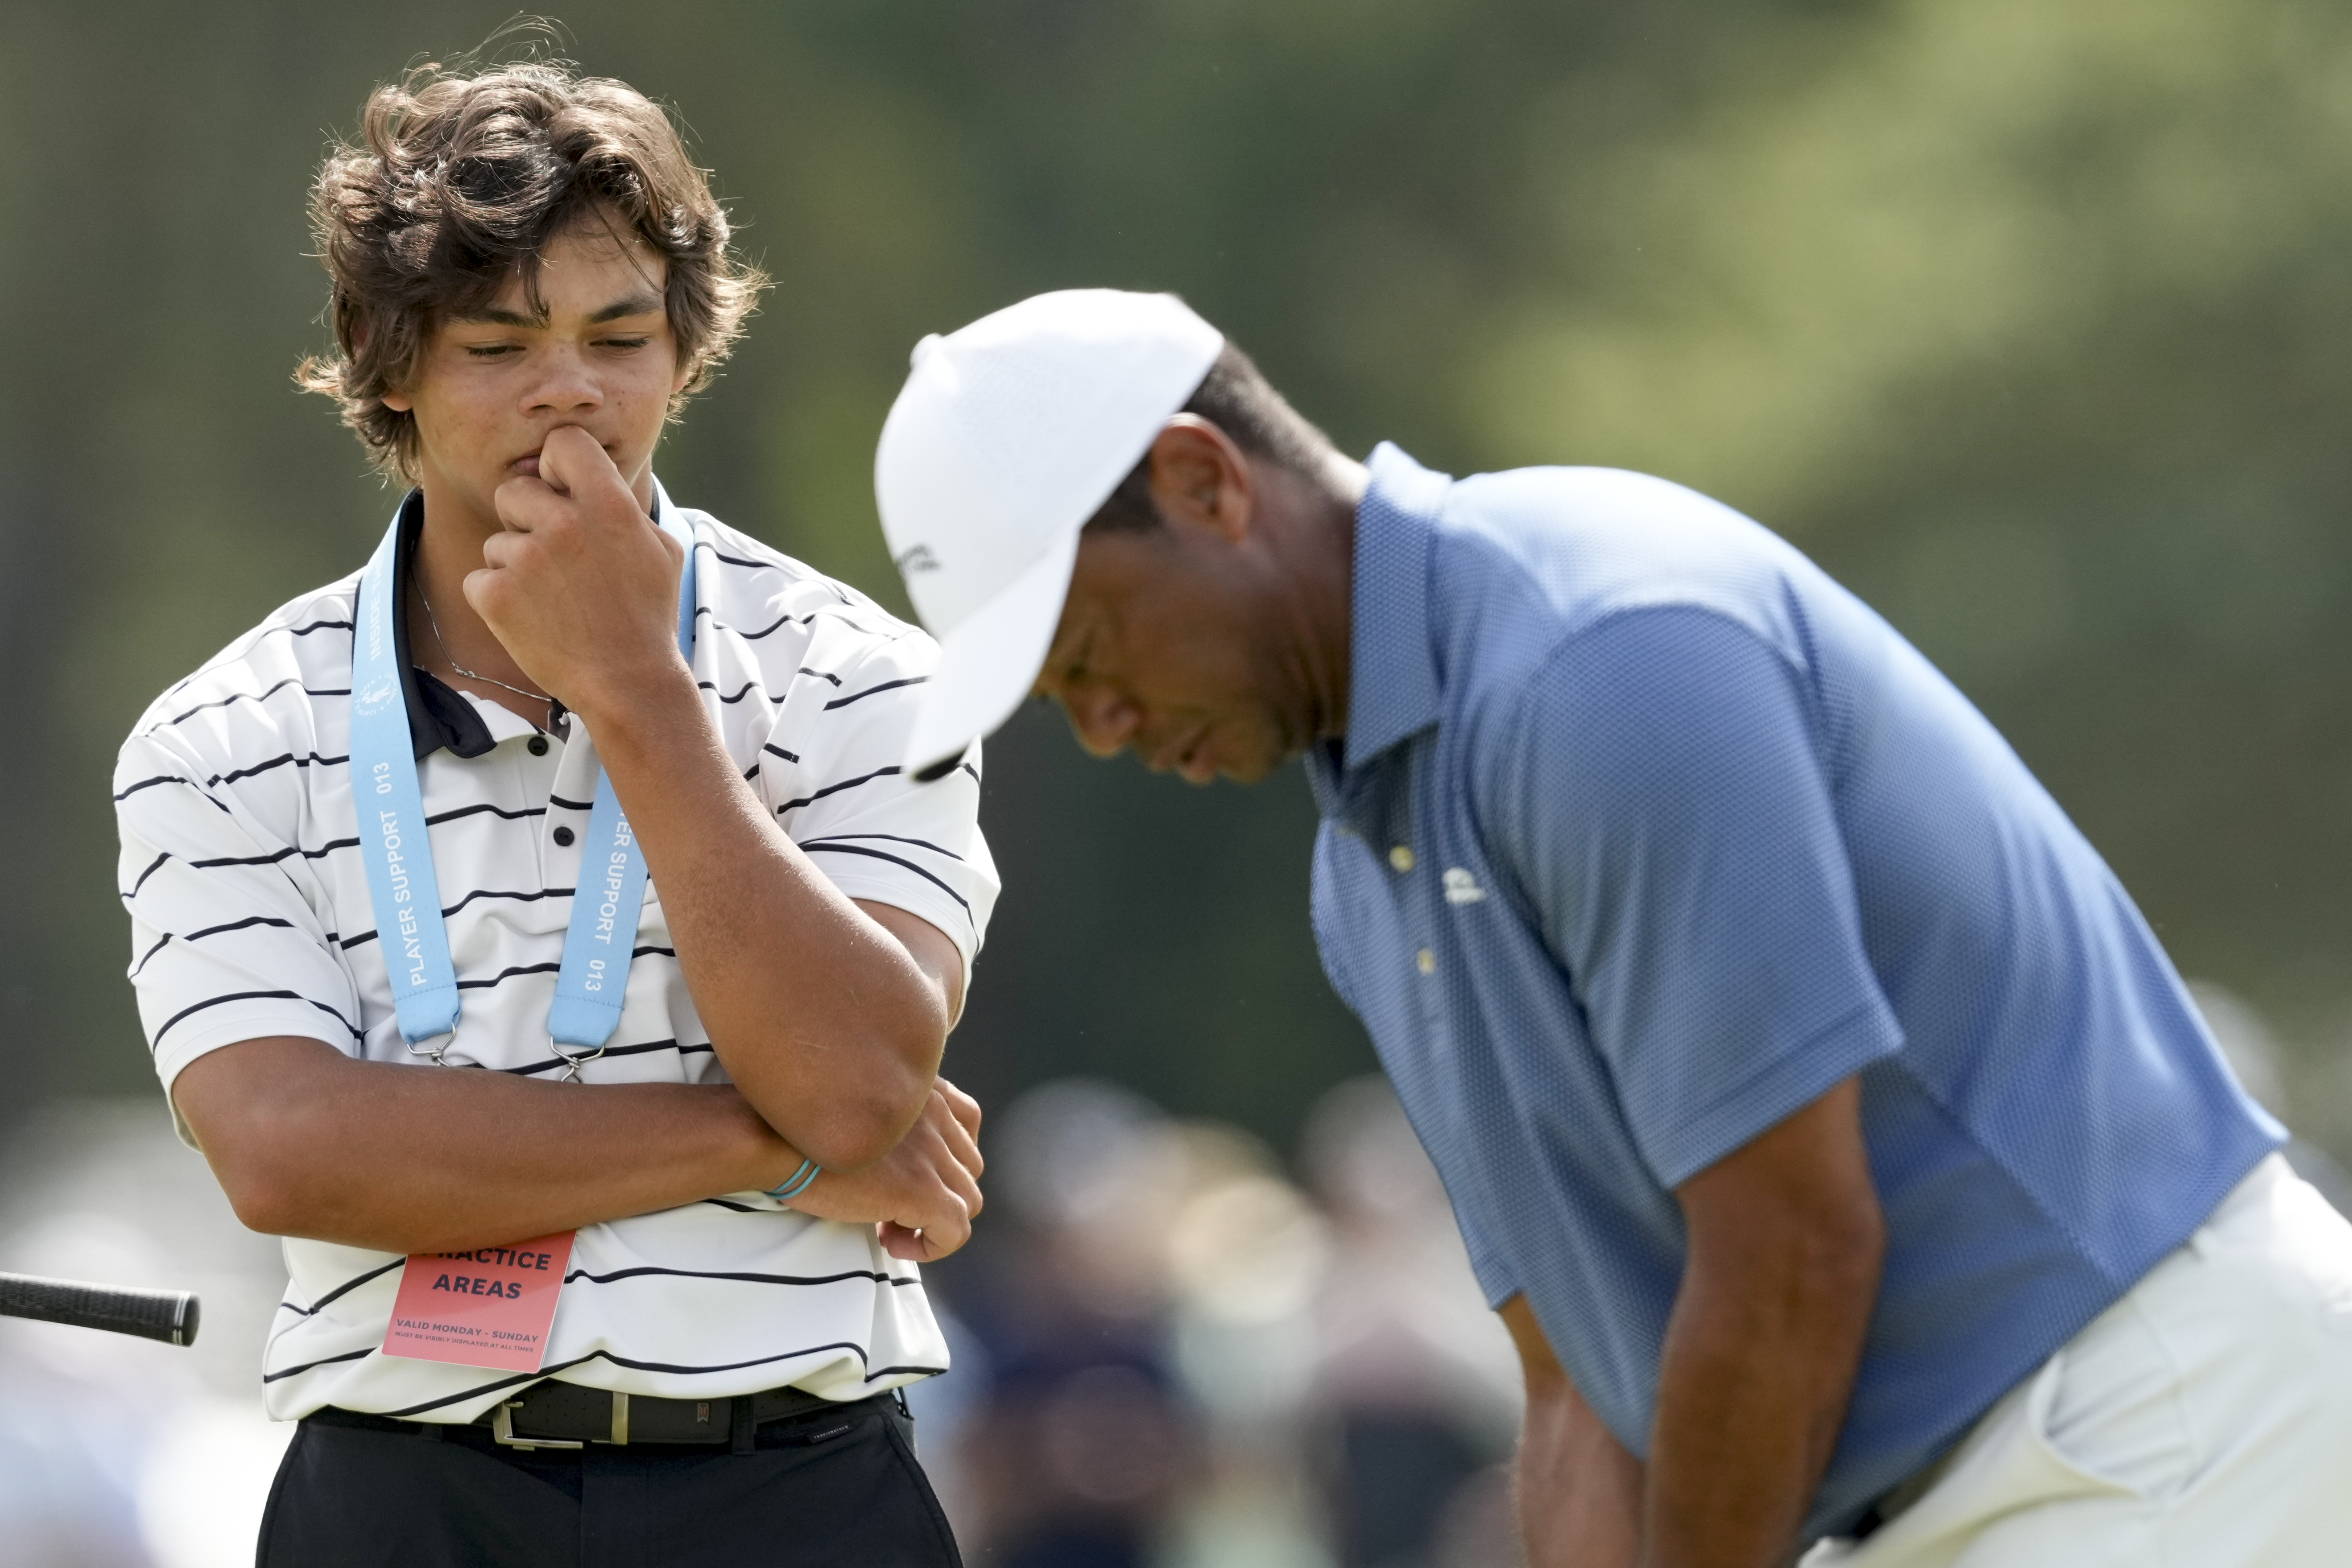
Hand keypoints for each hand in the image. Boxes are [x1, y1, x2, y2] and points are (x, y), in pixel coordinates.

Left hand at [467, 424, 686, 719]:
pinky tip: (532, 620)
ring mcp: (526, 559)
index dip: (557, 464)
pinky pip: (479, 578)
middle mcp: (564, 523)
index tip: (562, 489)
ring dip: (515, 566)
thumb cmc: (647, 616)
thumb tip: (593, 478)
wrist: (629, 684)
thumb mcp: (659, 549)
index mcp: (608, 504)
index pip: (563, 443)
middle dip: (527, 519)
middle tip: (554, 559)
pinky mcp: (497, 595)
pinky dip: (498, 600)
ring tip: (552, 601)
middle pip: (514, 489)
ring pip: (497, 541)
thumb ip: (623, 506)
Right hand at [786, 1079, 983, 1261]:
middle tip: (890, 1207)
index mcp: (920, 1089)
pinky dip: (932, 1246)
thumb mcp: (850, 1104)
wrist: (769, 1137)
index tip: (909, 1174)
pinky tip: (888, 1242)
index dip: (944, 1156)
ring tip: (887, 1227)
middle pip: (968, 1167)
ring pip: (968, 1202)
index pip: (967, 1119)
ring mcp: (931, 1154)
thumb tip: (886, 1162)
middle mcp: (934, 1116)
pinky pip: (955, 1231)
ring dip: (933, 1221)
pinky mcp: (921, 1190)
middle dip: (937, 1192)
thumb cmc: (791, 1123)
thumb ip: (882, 1119)